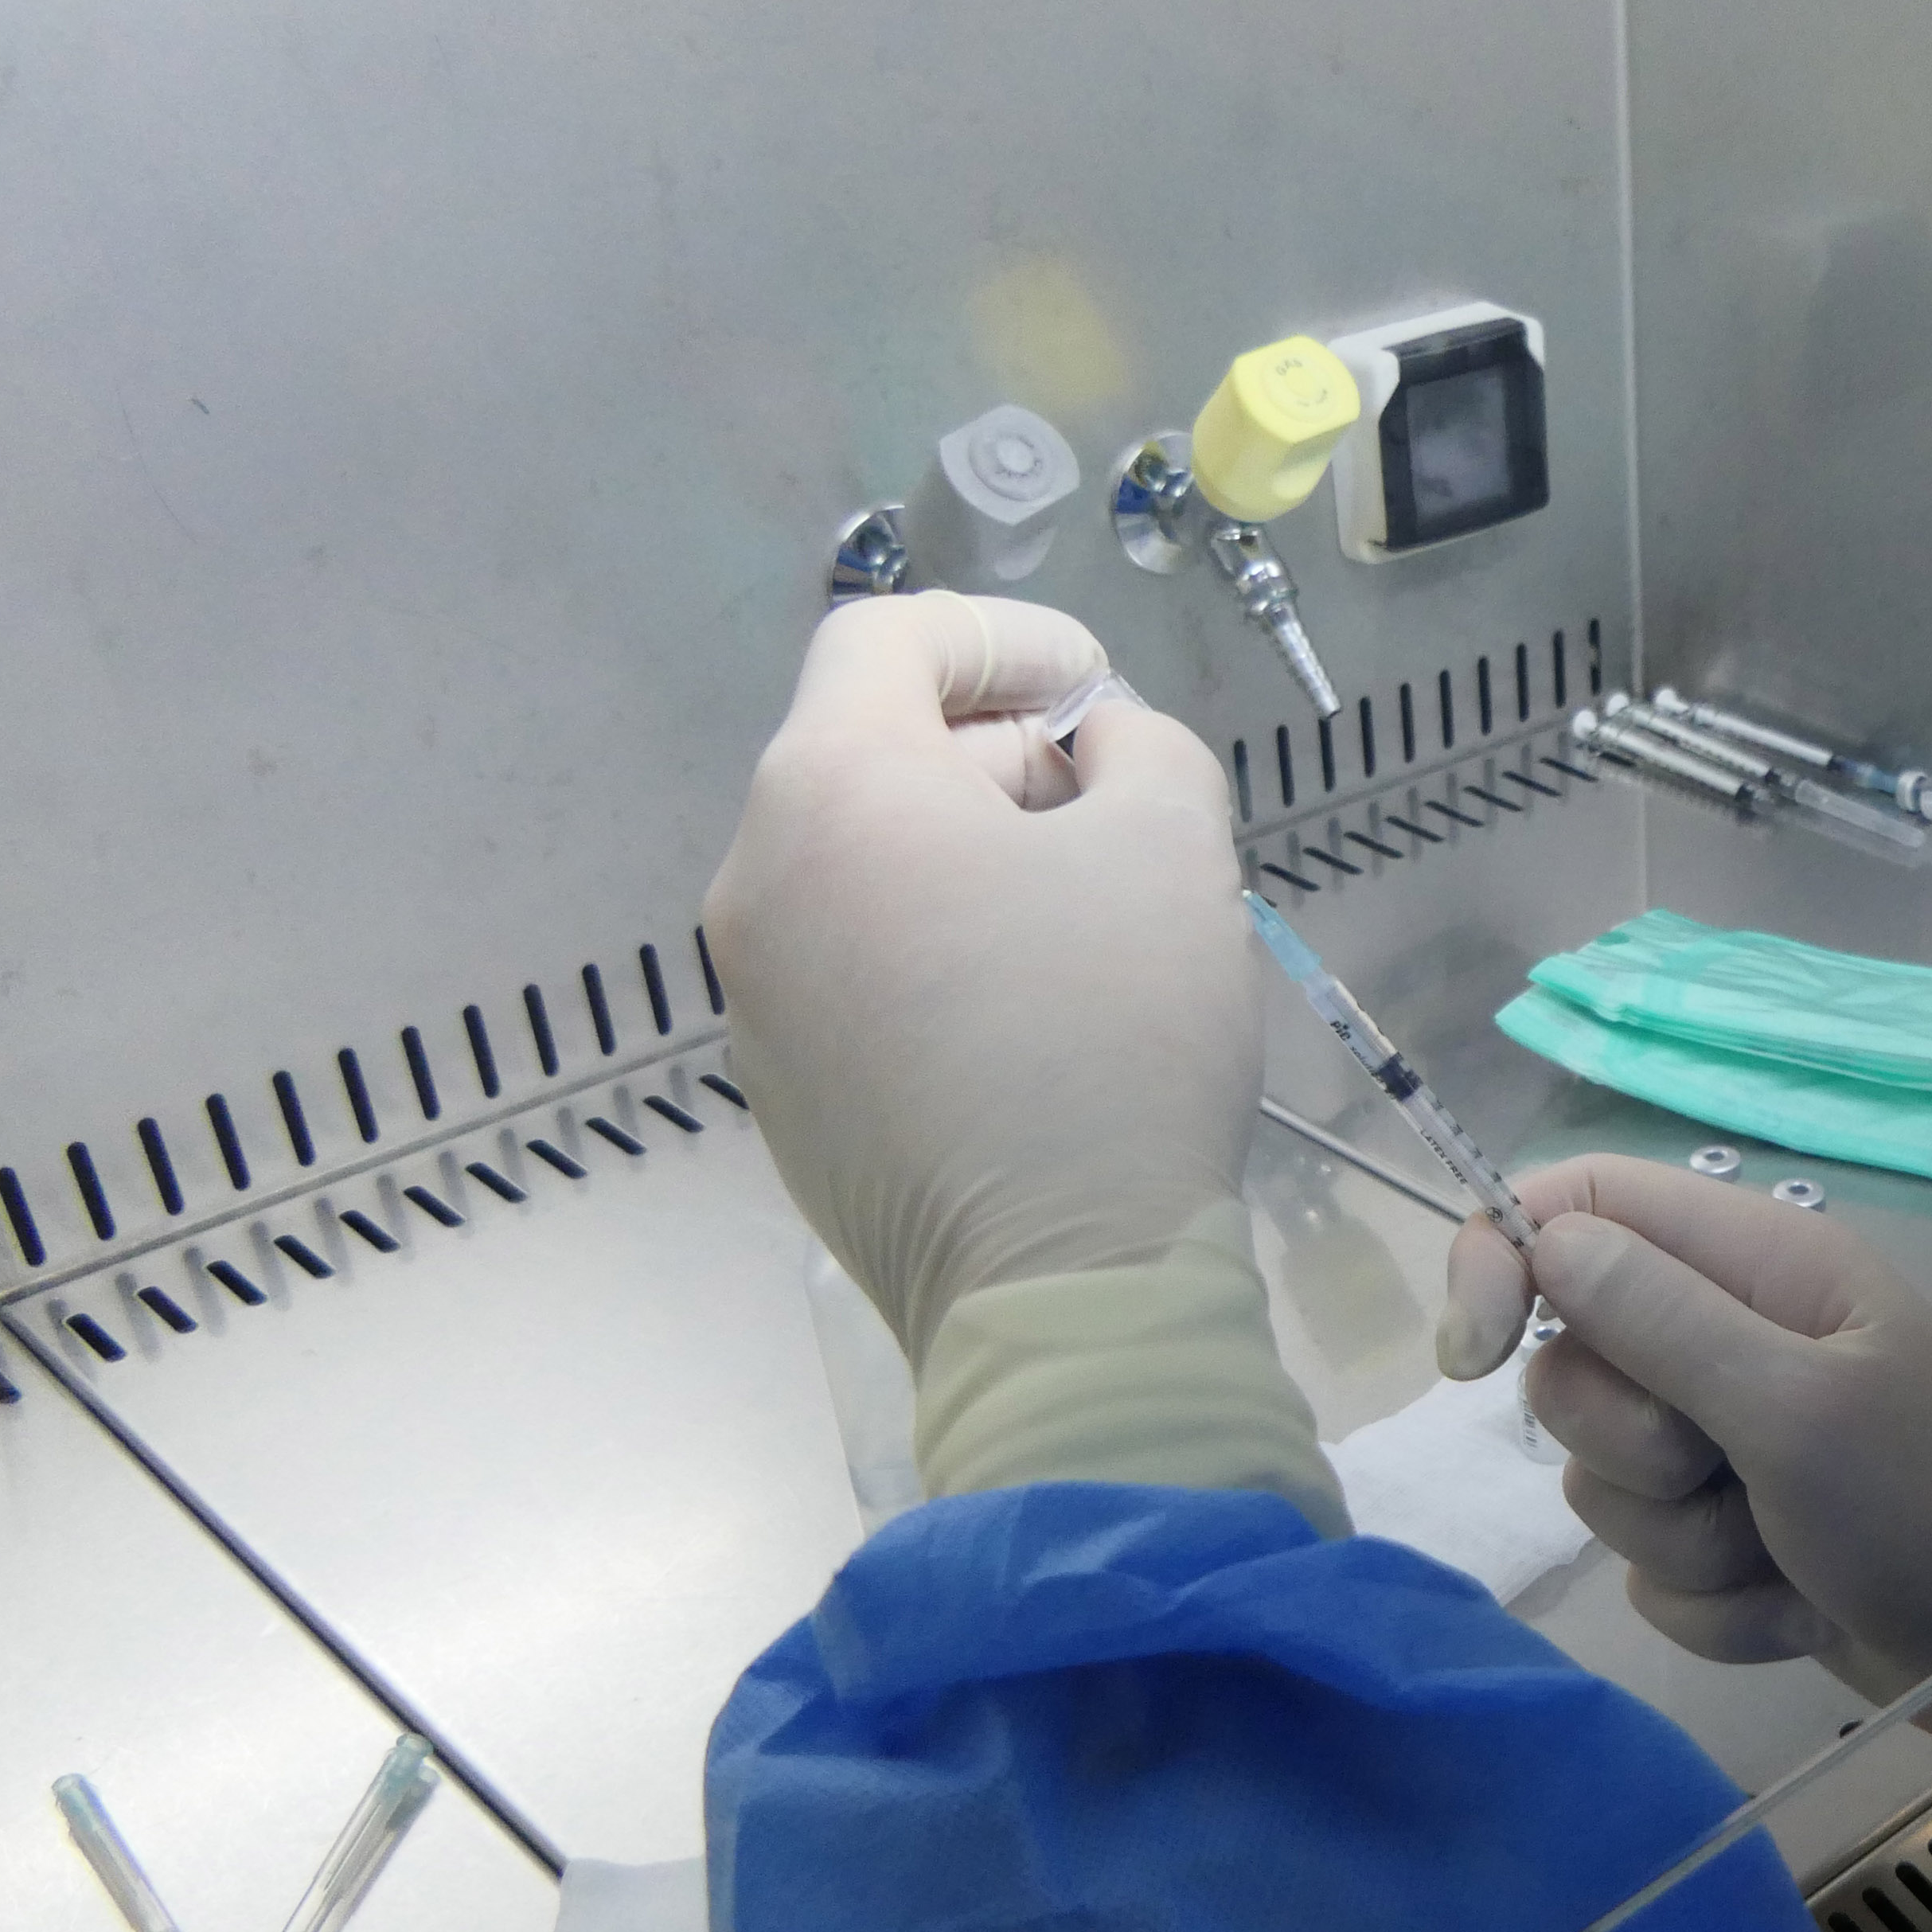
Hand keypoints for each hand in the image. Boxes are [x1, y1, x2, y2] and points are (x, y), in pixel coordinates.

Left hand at [703, 595, 1252, 1362]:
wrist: (1061, 1295)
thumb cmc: (1114, 1042)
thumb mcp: (1175, 849)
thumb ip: (1143, 747)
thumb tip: (1095, 751)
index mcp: (830, 792)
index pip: (887, 639)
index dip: (1001, 637)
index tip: (1095, 684)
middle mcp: (756, 883)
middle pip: (873, 759)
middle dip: (1001, 761)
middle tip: (1119, 816)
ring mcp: (755, 1002)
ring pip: (866, 876)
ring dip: (972, 865)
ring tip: (1088, 928)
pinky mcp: (784, 1100)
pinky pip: (858, 979)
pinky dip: (938, 960)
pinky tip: (1034, 1026)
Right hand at [1436, 1157, 1931, 1746]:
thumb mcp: (1798, 1405)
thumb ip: (1663, 1320)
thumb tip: (1543, 1240)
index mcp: (1757, 1264)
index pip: (1576, 1206)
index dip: (1500, 1262)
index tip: (1471, 1356)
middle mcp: (1732, 1339)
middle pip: (1572, 1364)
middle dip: (1629, 1446)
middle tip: (1724, 1470)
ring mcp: (1729, 1445)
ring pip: (1602, 1483)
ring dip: (1686, 1542)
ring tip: (1785, 1550)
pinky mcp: (1731, 1541)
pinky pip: (1650, 1572)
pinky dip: (1718, 1606)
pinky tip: (1798, 1605)